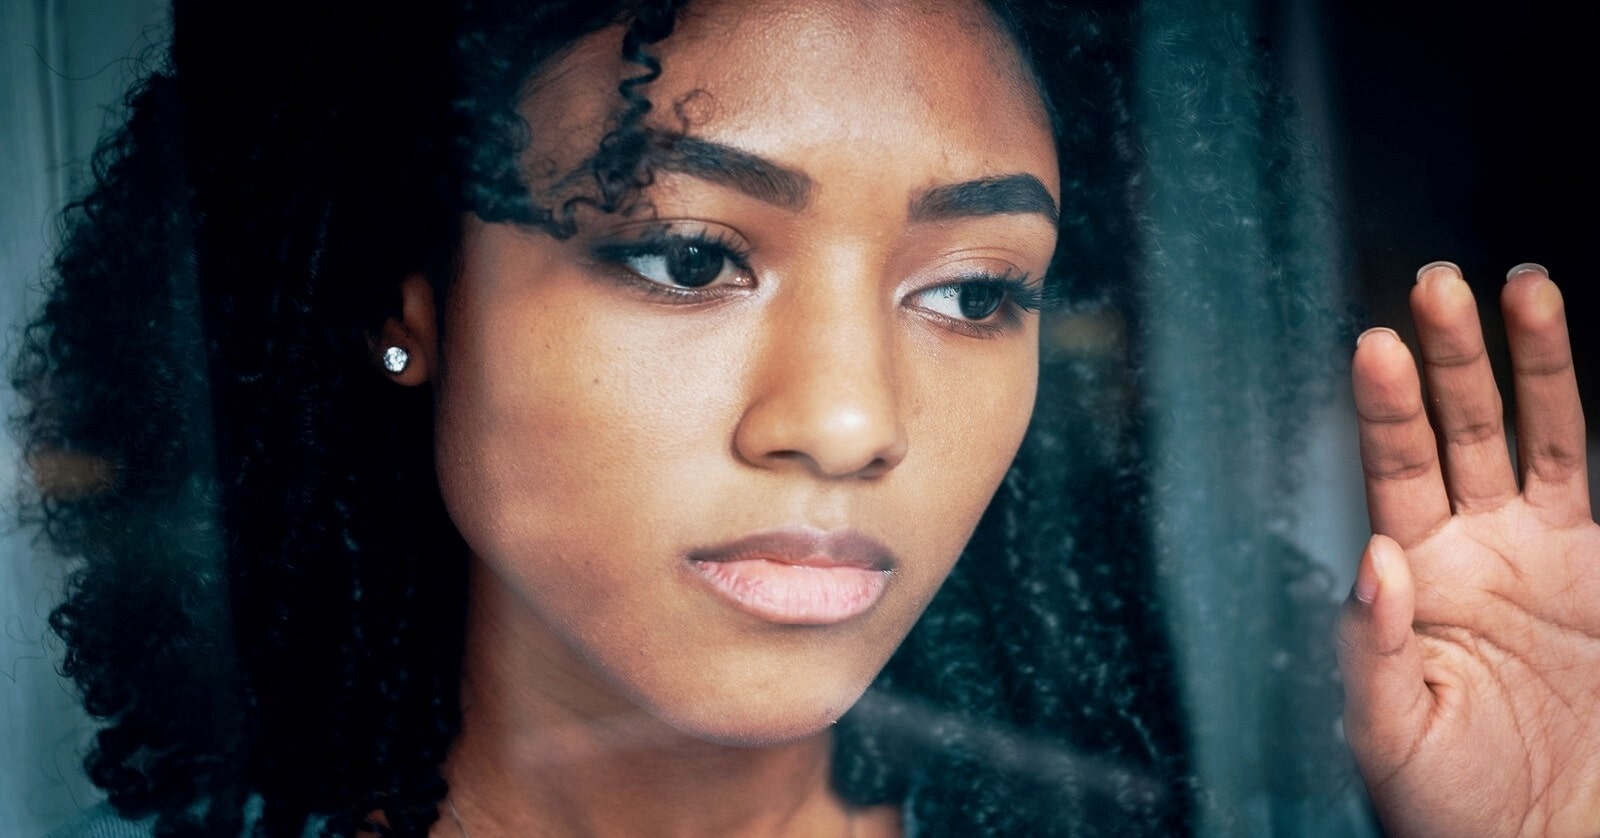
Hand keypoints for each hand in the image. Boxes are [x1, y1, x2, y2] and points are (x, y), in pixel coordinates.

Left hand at [1340, 261, 1599, 836]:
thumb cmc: (1448, 805)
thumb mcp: (1389, 736)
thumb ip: (1372, 648)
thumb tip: (1371, 557)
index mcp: (1409, 575)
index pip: (1391, 469)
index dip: (1384, 408)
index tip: (1375, 345)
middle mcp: (1468, 546)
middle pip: (1456, 428)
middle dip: (1449, 356)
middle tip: (1434, 281)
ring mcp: (1538, 551)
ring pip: (1532, 434)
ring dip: (1528, 361)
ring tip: (1523, 285)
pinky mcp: (1596, 570)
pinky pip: (1591, 474)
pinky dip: (1581, 415)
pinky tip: (1565, 357)